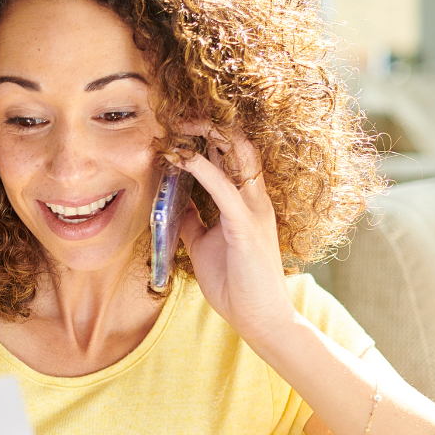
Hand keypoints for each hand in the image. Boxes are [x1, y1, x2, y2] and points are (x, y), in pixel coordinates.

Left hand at [176, 125, 291, 344]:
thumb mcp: (205, 245)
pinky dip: (202, 168)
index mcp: (247, 201)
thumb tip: (174, 201)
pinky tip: (181, 158)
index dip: (207, 135)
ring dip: (205, 134)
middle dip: (207, 123)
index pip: (232, 153)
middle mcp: (254, 199)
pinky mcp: (247, 226)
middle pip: (237, 143)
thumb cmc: (236, 285)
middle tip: (174, 115)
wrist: (260, 319)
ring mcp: (253, 210)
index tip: (176, 128)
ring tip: (177, 124)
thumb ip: (193, 221)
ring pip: (237, 153)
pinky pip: (224, 188)